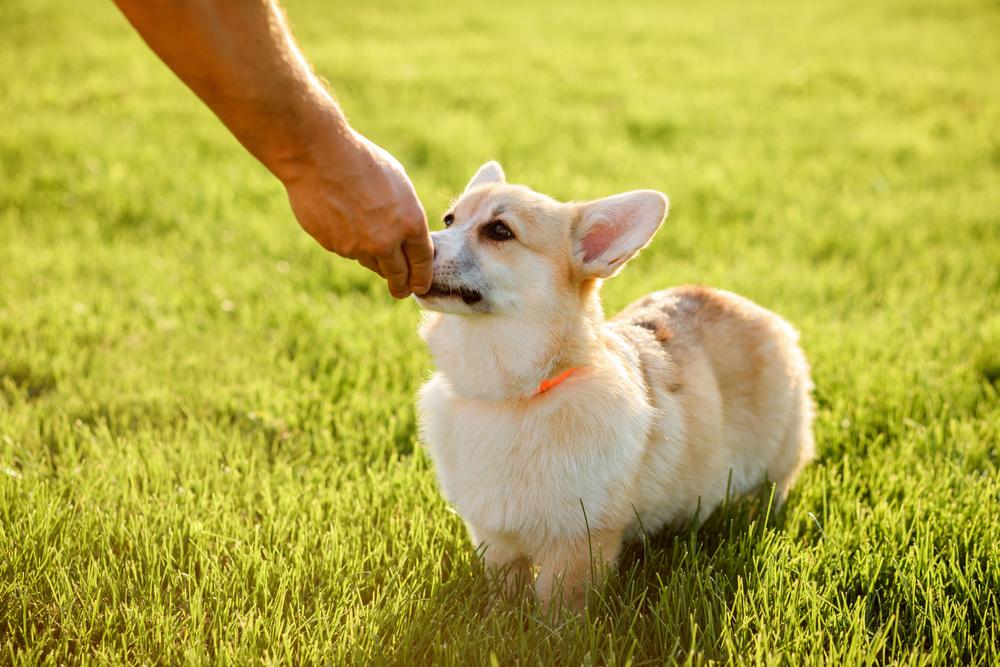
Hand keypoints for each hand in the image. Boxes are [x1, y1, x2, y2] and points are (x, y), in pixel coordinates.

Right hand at [282, 128, 432, 298]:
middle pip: (398, 275)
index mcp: (410, 223)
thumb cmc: (362, 162)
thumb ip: (405, 215)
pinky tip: (342, 220)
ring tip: (368, 236)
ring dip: (374, 258)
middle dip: (402, 286)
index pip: (423, 261)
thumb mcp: (398, 184)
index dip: (423, 277)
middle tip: (402, 291)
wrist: (319, 157)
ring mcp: (359, 248)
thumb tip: (407, 237)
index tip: (420, 286)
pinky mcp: (335, 247)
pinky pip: (348, 251)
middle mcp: (387, 241)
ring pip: (372, 263)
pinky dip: (349, 242)